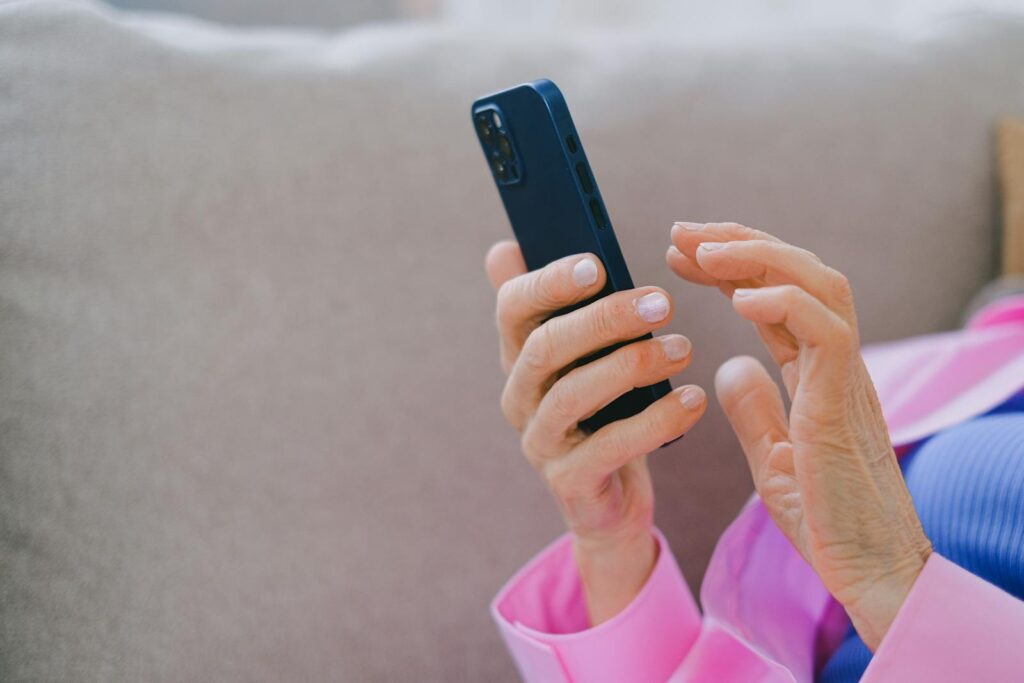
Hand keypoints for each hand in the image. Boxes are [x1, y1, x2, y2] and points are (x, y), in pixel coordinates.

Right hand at [485, 240, 706, 624]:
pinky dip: (654, 421)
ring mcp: (540, 442)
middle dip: (603, 319)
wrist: (611, 499)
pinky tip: (692, 399)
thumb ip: (552, 306)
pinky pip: (609, 447)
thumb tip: (504, 247)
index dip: (549, 282)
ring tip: (684, 348)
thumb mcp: (578, 357)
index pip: (512, 308)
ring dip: (632, 365)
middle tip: (661, 302)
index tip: (597, 264)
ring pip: (573, 394)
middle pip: (545, 347)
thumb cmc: (601, 412)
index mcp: (519, 355)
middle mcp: (519, 396)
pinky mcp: (570, 482)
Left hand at [667, 222, 932, 649]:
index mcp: (814, 372)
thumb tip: (726, 366)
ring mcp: (845, 377)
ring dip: (757, 257)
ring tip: (703, 248)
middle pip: (797, 273)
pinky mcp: (845, 402)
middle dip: (738, 243)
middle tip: (681, 232)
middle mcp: (834, 362)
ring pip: (818, 285)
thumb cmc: (826, 517)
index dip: (729, 267)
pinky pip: (825, 331)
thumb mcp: (771, 456)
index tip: (679, 253)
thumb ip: (754, 408)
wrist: (867, 570)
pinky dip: (784, 303)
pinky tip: (740, 299)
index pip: (772, 297)